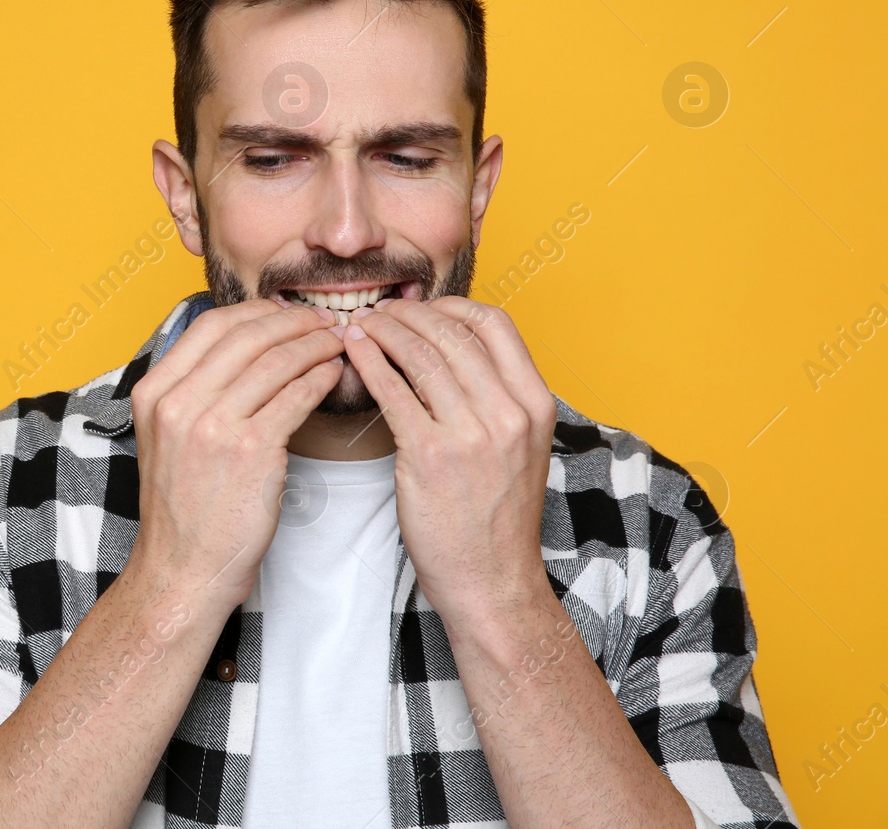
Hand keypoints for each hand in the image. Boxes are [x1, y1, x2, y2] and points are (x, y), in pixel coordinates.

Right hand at [128, 298, 344, 608]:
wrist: (182, 569)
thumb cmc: (183, 508)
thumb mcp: (165, 439)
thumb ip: (190, 392)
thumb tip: (241, 348)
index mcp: (154, 393)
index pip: (210, 326)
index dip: (256, 312)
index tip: (284, 313)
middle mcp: (178, 403)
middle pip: (247, 335)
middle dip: (293, 322)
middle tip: (323, 321)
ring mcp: (212, 426)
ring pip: (276, 361)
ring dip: (315, 345)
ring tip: (337, 343)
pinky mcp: (250, 451)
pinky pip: (296, 396)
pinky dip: (321, 378)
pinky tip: (334, 375)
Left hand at [341, 296, 557, 622]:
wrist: (491, 580)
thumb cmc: (496, 516)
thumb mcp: (519, 448)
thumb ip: (498, 398)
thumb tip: (453, 350)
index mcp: (535, 404)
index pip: (496, 324)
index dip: (452, 307)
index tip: (422, 309)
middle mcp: (509, 413)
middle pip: (451, 332)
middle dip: (407, 313)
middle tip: (378, 311)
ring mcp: (471, 434)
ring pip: (419, 354)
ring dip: (382, 331)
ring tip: (359, 325)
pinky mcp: (430, 456)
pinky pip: (392, 391)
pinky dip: (368, 362)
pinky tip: (352, 352)